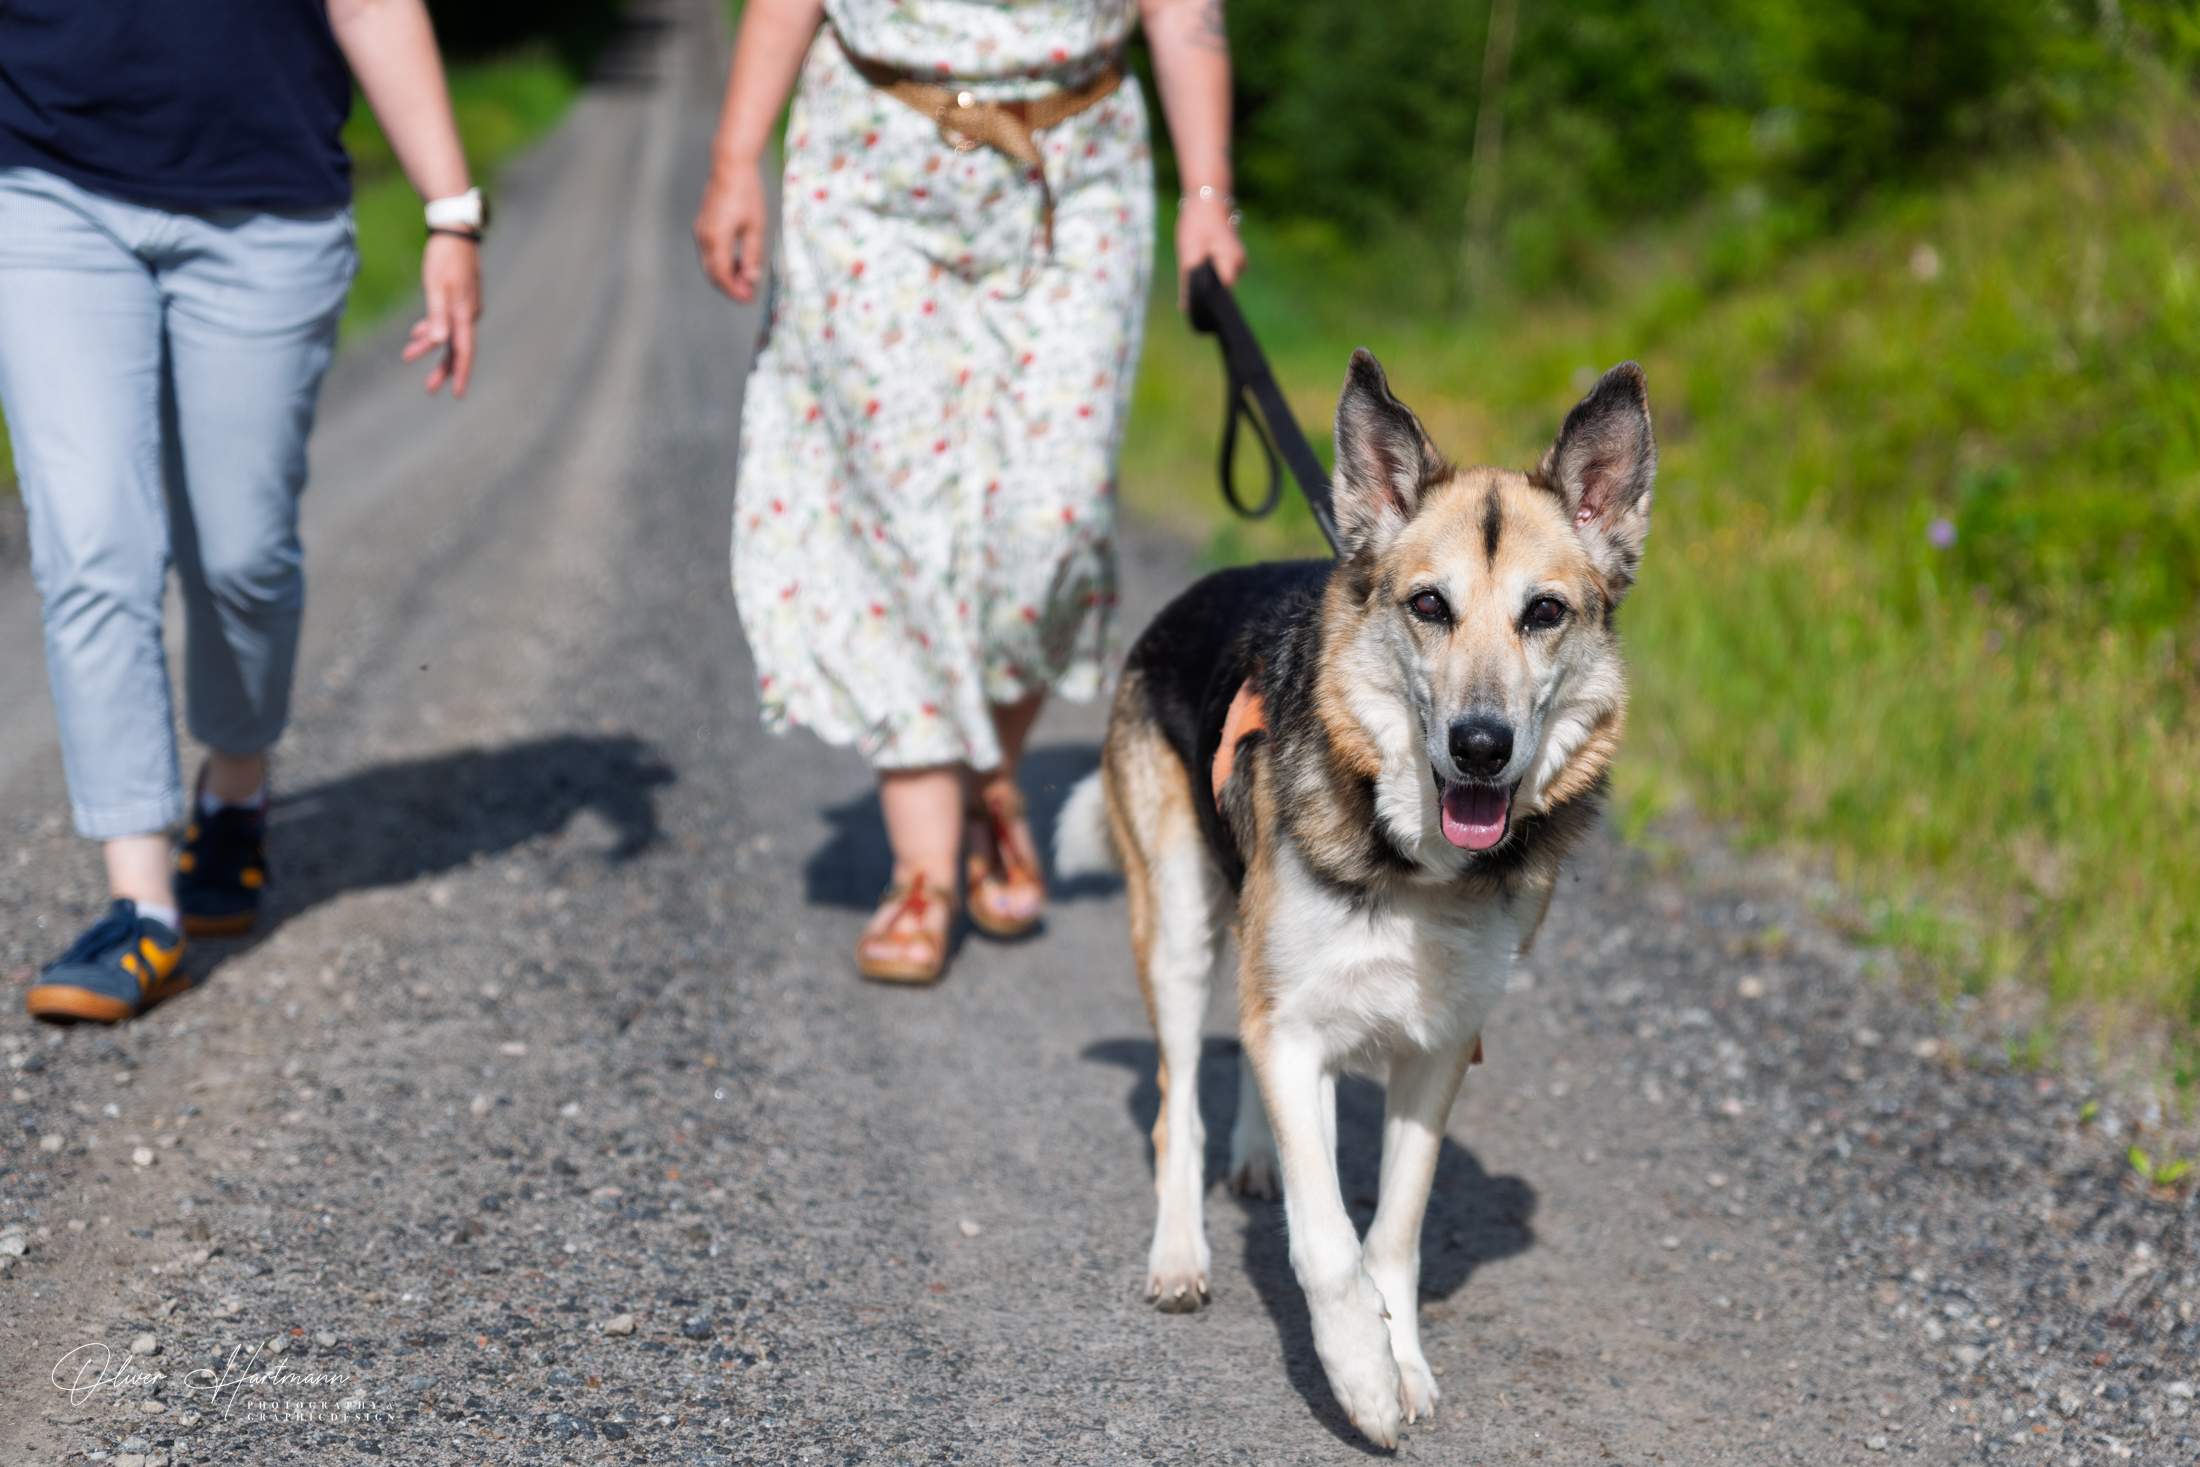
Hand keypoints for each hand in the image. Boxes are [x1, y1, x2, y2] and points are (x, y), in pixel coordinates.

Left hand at [404, 233, 481, 396]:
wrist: (455, 232)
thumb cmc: (444, 258)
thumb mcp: (436, 287)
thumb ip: (437, 316)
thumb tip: (438, 342)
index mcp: (464, 314)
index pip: (464, 352)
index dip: (460, 374)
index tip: (457, 394)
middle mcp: (468, 314)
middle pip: (456, 349)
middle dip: (443, 369)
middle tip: (429, 388)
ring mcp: (465, 306)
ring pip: (449, 335)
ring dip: (430, 347)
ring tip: (409, 355)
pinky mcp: (459, 298)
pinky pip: (446, 322)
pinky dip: (432, 329)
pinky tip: (418, 332)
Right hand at [695, 158, 768, 301]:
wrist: (729, 167)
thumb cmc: (746, 194)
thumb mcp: (755, 227)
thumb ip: (752, 255)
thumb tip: (751, 279)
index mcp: (716, 239)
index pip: (722, 275)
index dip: (734, 290)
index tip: (749, 299)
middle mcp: (703, 238)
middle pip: (713, 274)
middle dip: (730, 287)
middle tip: (749, 294)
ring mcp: (700, 232)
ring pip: (710, 264)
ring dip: (727, 276)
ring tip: (746, 279)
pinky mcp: (703, 227)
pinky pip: (710, 253)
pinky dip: (722, 263)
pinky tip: (738, 264)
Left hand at [1175, 194, 1244, 309]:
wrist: (1207, 199)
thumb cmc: (1197, 224)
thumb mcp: (1187, 254)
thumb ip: (1188, 283)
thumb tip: (1186, 309)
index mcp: (1232, 263)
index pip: (1224, 295)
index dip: (1210, 302)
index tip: (1198, 306)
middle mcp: (1240, 264)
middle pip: (1221, 290)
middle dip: (1205, 289)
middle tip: (1190, 276)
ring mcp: (1239, 261)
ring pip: (1219, 281)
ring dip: (1205, 277)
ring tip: (1195, 260)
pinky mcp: (1233, 258)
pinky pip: (1220, 272)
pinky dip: (1209, 270)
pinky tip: (1201, 258)